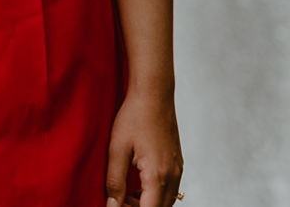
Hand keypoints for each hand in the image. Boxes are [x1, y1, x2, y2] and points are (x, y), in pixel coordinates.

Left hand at [106, 90, 181, 206]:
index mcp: (157, 175)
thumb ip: (115, 181)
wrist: (154, 94)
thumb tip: (112, 205)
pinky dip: (155, 194)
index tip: (116, 206)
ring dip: (147, 203)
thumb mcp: (117, 149)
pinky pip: (170, 189)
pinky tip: (138, 185)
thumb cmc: (134, 116)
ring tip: (125, 194)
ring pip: (166, 201)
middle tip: (118, 201)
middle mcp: (173, 176)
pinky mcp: (178, 163)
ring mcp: (178, 170)